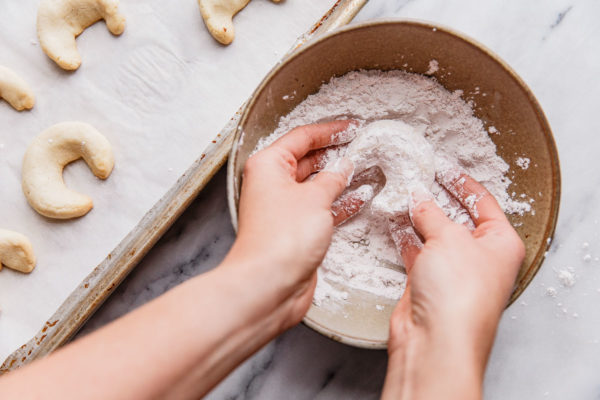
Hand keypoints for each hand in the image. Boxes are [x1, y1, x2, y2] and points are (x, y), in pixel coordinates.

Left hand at [224, 120, 355, 329]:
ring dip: (339, 178)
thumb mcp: (315, 198)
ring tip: (365, 168)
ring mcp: (283, 208)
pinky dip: (338, 202)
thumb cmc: (281, 239)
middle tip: (362, 146)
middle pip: (307, 159)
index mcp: (268, 165)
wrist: (269, 285)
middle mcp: (272, 184)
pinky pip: (319, 208)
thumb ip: (333, 178)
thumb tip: (344, 166)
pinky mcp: (294, 229)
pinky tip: (359, 197)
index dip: (329, 131)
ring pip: (315, 185)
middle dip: (334, 153)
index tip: (352, 127)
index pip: (302, 137)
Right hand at [382, 174, 524, 399]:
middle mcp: (479, 257)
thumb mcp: (449, 238)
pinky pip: (415, 250)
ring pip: (433, 234)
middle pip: (456, 217)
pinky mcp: (428, 282)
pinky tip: (391, 217)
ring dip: (416, 215)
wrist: (436, 341)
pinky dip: (403, 234)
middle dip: (435, 197)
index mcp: (501, 243)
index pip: (483, 202)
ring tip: (399, 191)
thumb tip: (418, 195)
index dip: (461, 182)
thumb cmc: (459, 292)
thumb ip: (430, 212)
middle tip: (415, 176)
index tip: (441, 166)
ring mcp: (452, 271)